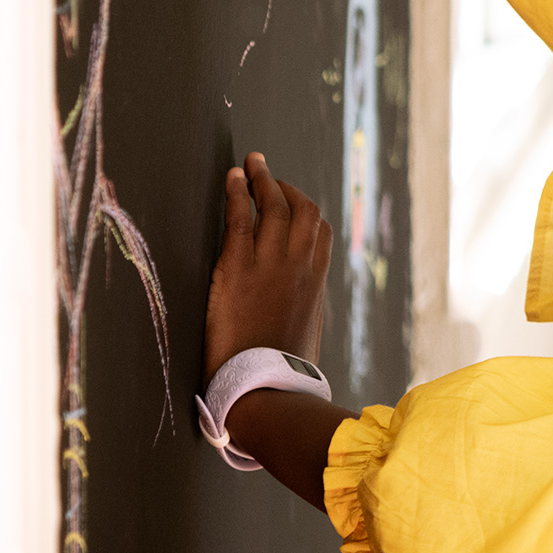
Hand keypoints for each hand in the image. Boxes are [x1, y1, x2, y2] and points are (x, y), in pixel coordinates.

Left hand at [204, 152, 331, 382]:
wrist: (264, 389)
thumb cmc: (282, 373)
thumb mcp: (305, 335)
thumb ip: (303, 308)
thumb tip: (298, 303)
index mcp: (315, 283)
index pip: (321, 232)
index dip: (306, 209)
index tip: (290, 200)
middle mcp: (299, 266)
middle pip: (302, 210)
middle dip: (285, 186)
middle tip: (266, 171)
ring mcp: (271, 265)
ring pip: (274, 206)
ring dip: (262, 179)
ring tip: (250, 163)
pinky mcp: (238, 269)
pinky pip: (240, 218)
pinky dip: (237, 193)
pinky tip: (231, 178)